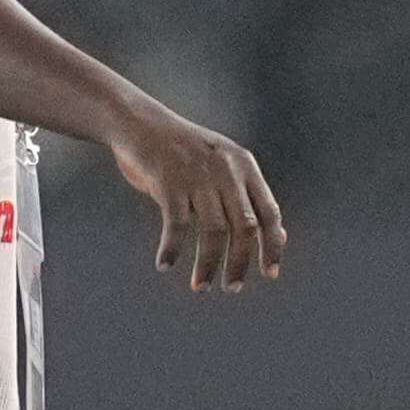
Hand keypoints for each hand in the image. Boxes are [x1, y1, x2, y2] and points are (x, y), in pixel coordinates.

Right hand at [106, 104, 286, 292]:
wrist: (137, 122)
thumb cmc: (178, 148)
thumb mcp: (219, 163)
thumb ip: (243, 193)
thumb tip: (272, 232)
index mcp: (244, 166)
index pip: (269, 213)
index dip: (273, 246)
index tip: (269, 273)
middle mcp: (226, 172)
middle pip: (244, 228)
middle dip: (240, 263)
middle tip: (232, 288)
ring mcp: (198, 176)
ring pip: (213, 232)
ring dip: (209, 264)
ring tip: (202, 286)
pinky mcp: (169, 183)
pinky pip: (176, 226)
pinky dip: (171, 249)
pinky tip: (165, 264)